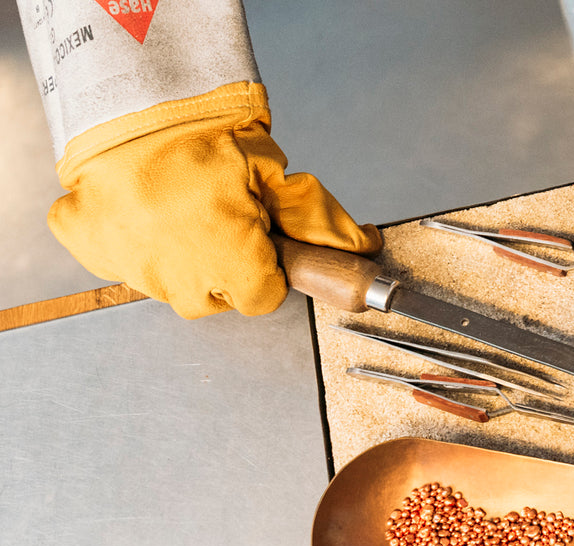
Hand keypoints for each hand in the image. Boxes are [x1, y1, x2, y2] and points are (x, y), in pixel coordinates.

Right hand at [49, 82, 380, 319]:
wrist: (134, 104)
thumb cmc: (206, 138)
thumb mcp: (274, 175)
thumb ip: (319, 219)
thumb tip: (365, 246)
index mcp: (235, 267)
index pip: (264, 297)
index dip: (268, 267)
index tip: (263, 242)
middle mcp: (183, 281)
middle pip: (216, 297)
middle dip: (226, 264)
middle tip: (222, 218)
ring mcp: (134, 268)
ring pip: (169, 283)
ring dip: (180, 257)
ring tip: (182, 208)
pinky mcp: (93, 246)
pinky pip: (118, 257)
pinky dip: (129, 238)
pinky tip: (143, 208)